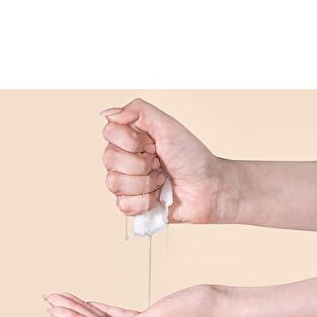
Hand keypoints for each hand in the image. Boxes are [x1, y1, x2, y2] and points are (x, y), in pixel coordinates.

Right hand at [101, 98, 238, 223]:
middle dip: (141, 163)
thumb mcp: (167, 125)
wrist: (208, 187)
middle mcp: (124, 160)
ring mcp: (127, 184)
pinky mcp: (133, 206)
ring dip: (144, 183)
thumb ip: (137, 110)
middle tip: (159, 163)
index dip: (132, 141)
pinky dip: (144, 202)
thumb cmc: (192, 157)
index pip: (109, 133)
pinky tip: (157, 197)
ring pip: (114, 183)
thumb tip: (107, 113)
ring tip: (161, 180)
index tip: (153, 144)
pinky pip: (123, 205)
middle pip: (109, 159)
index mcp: (130, 139)